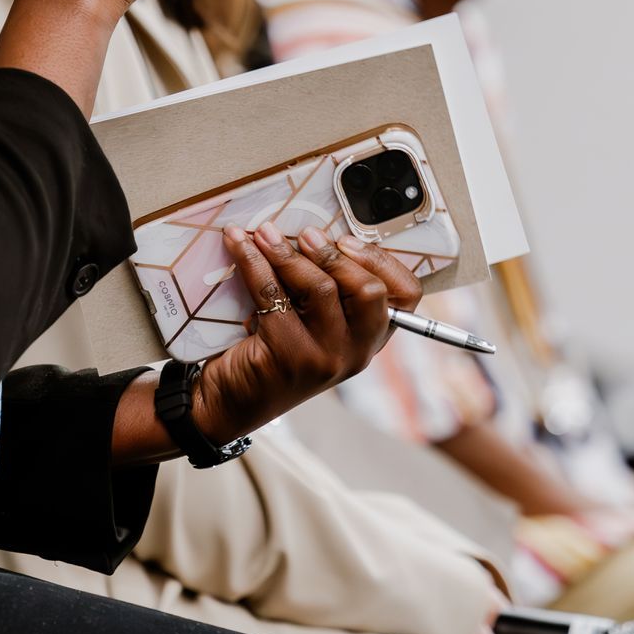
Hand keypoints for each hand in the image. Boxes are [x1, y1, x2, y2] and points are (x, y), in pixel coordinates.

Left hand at [186, 225, 421, 451]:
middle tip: (304, 235)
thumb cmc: (270, 350)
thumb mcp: (310, 322)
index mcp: (368, 339)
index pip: (405, 296)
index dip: (381, 260)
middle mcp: (355, 353)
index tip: (346, 240)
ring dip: (287, 253)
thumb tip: (316, 233)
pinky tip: (237, 244)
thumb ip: (326, 289)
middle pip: (368, 291)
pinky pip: (273, 294)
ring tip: (263, 234)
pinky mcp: (289, 357)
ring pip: (322, 289)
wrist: (227, 399)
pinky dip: (251, 261)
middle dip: (333, 255)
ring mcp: (326, 358)